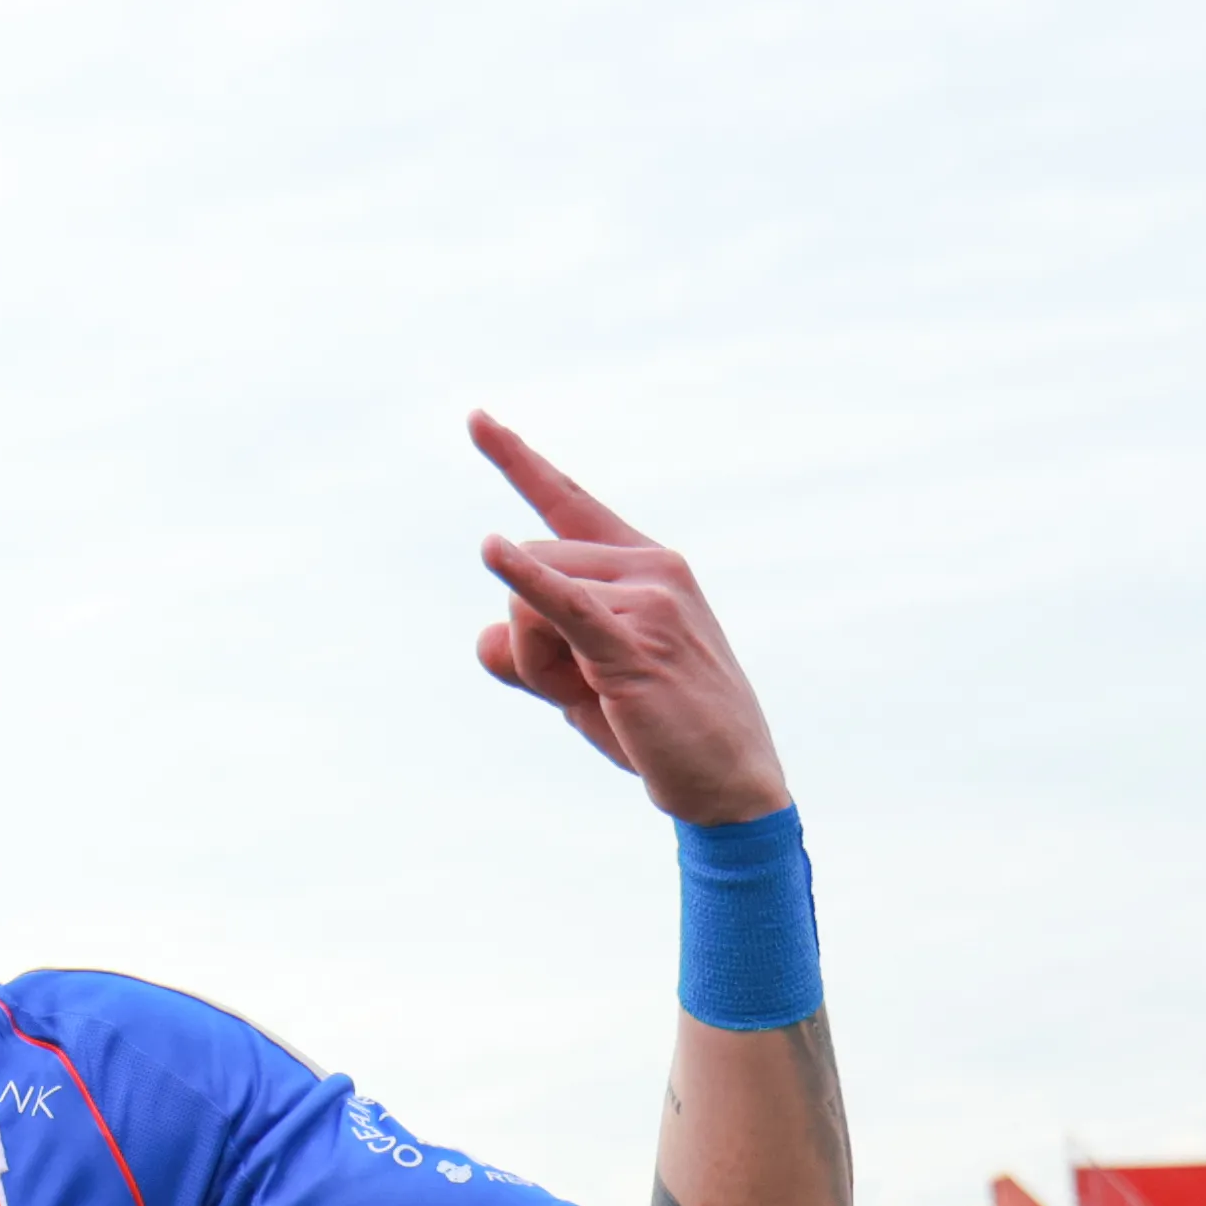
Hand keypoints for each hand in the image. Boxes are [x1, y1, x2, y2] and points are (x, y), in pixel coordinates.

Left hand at [465, 414, 786, 826]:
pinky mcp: (634, 645)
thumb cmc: (658, 731)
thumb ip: (526, 654)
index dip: (518, 460)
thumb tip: (484, 636)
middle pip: (531, 565)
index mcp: (643, 565)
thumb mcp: (581, 684)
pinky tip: (493, 551)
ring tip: (594, 698)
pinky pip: (562, 603)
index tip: (476, 419)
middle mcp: (651, 567)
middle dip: (526, 637)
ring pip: (530, 601)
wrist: (728, 786)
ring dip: (534, 664)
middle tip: (578, 689)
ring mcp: (649, 600)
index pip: (568, 500)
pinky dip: (524, 582)